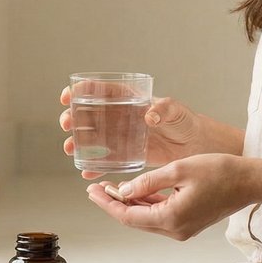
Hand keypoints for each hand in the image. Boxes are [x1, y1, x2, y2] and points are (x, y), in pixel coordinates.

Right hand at [59, 89, 206, 179]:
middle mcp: (121, 117)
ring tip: (69, 149)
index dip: (81, 91)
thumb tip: (149, 115)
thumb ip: (164, 110)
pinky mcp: (127, 155)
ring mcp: (122, 137)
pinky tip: (85, 172)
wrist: (196, 145)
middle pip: (90, 114)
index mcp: (130, 99)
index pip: (101, 90)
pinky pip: (107, 160)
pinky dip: (95, 166)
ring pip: (93, 138)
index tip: (68, 97)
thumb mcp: (176, 111)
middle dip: (73, 118)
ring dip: (78, 142)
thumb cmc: (186, 122)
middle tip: (66, 124)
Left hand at [85, 154, 252, 240]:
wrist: (251, 182)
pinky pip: (160, 215)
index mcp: (171, 218)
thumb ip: (148, 181)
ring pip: (147, 218)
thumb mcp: (179, 169)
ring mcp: (182, 229)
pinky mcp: (188, 222)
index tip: (92, 190)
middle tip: (96, 187)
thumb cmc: (220, 172)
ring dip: (130, 203)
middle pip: (135, 219)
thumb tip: (123, 190)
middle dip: (114, 203)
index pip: (128, 215)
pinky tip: (136, 191)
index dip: (107, 203)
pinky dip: (146, 203)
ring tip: (111, 187)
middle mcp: (175, 230)